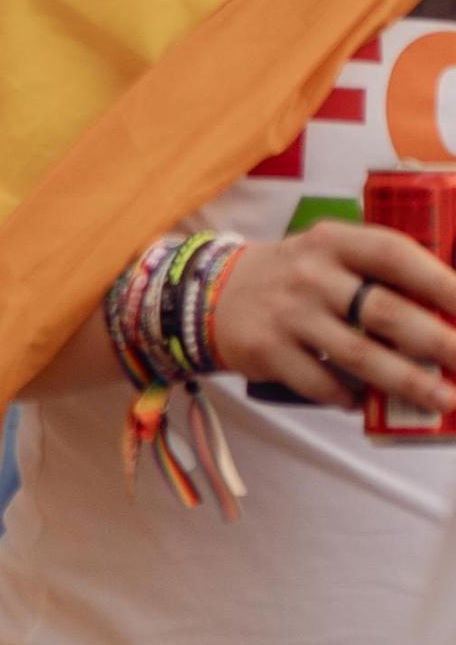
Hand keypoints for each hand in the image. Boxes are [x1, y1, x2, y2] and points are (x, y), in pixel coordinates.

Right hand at [210, 221, 455, 411]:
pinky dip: (347, 396)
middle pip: (384, 311)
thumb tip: (444, 310)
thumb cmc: (293, 276)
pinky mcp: (267, 350)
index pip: (395, 255)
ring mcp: (288, 314)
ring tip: (441, 399)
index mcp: (334, 241)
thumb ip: (375, 273)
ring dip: (406, 381)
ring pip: (357, 354)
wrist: (213, 294)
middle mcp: (311, 275)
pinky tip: (365, 403)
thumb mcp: (329, 254)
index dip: (439, 280)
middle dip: (437, 342)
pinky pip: (319, 381)